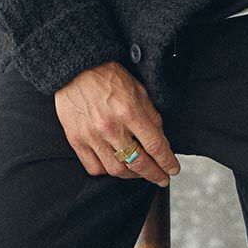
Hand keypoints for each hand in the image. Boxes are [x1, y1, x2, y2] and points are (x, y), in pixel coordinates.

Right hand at [55, 62, 180, 185]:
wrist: (74, 69)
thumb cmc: (106, 76)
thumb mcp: (138, 89)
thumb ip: (151, 114)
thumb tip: (160, 137)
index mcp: (129, 111)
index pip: (155, 146)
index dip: (167, 161)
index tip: (173, 169)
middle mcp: (111, 127)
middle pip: (138, 163)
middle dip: (154, 174)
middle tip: (162, 178)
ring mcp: (91, 136)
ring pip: (117, 170)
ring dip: (133, 175)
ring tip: (140, 172)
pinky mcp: (76, 140)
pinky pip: (94, 167)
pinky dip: (107, 171)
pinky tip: (115, 166)